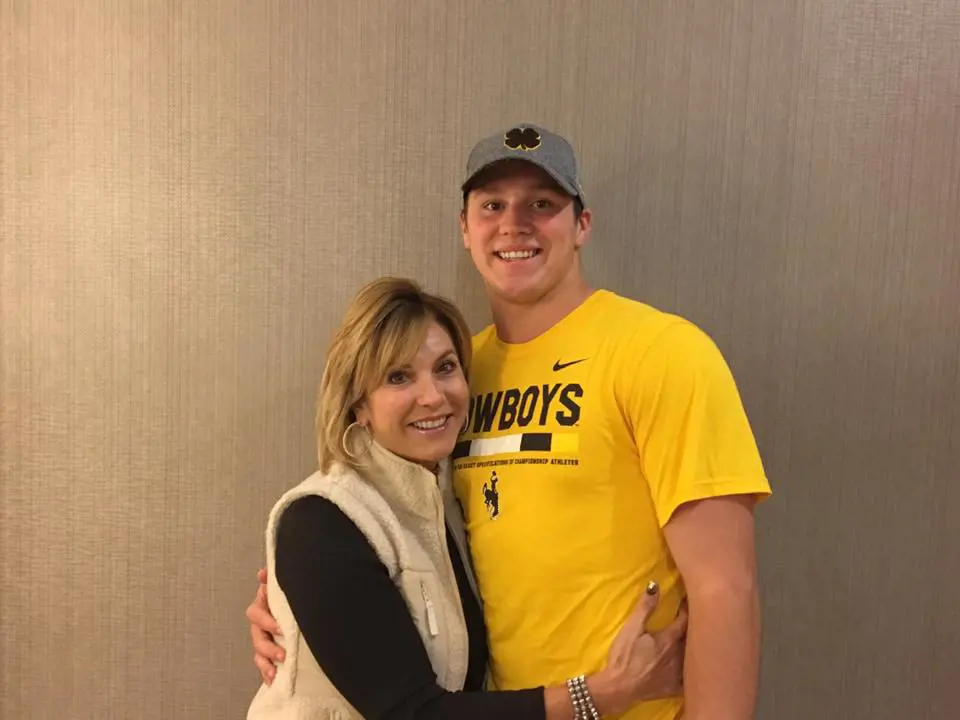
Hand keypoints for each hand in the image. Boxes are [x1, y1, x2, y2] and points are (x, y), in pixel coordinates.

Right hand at [246, 567, 284, 684]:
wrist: (301, 609)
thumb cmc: (291, 596)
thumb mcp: (285, 587)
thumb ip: (275, 580)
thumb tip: (263, 573)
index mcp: (263, 605)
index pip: (256, 612)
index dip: (266, 620)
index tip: (280, 628)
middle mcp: (260, 623)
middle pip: (256, 635)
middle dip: (268, 645)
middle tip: (283, 652)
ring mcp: (264, 638)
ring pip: (258, 651)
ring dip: (266, 661)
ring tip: (276, 670)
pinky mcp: (269, 652)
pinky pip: (263, 664)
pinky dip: (267, 672)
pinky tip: (272, 681)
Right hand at [597, 582, 687, 712]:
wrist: (619, 687)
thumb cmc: (624, 656)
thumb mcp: (632, 627)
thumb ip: (645, 607)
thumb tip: (655, 585)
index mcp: (670, 639)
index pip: (687, 619)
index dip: (689, 609)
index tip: (688, 602)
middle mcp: (679, 655)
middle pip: (695, 638)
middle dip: (697, 627)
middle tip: (697, 618)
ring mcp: (679, 673)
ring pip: (695, 658)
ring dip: (697, 648)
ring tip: (698, 640)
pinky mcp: (675, 688)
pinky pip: (691, 679)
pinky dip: (695, 672)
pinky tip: (696, 669)